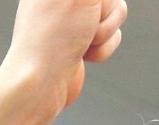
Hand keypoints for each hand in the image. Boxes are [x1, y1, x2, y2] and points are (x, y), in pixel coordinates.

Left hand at [2, 0, 128, 112]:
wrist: (41, 83)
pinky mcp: (83, 41)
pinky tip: (82, 57)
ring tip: (80, 42)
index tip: (86, 11)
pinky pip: (111, 37)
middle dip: (105, 12)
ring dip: (104, 33)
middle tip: (82, 23)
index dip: (99, 2)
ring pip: (116, 14)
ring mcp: (75, 19)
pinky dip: (102, 49)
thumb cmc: (54, 35)